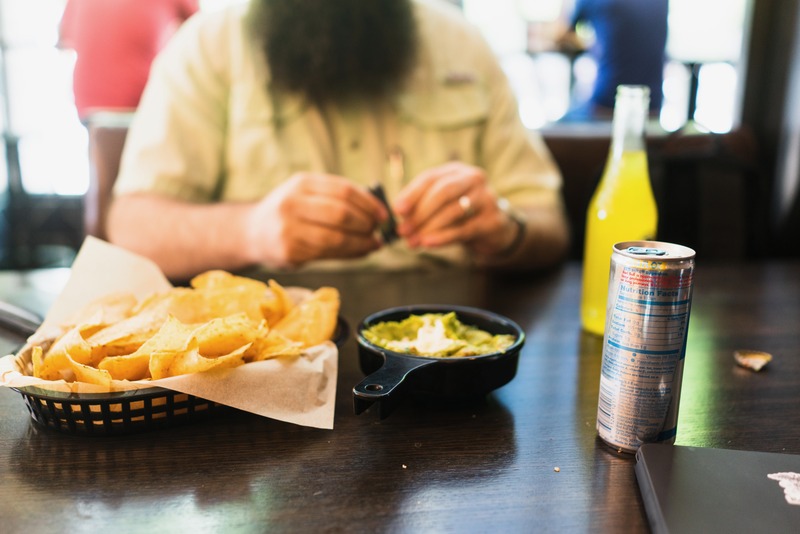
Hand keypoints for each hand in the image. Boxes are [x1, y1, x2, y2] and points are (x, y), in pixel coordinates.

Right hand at [245, 172, 386, 267]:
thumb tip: (378, 211)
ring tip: (373, 244)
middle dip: (366, 224)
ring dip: (361, 243)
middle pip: (341, 213)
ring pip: (336, 237)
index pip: (343, 190)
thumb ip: (337, 198)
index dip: (369, 203)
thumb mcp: (307, 194)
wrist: (253, 233)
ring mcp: (288, 228)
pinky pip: (328, 254)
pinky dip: (350, 254)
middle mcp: (292, 203)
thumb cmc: (291, 212)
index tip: (384, 215)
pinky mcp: (289, 252)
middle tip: (377, 231)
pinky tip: (360, 252)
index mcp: (301, 183)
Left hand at [393, 162, 517, 254]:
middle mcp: (473, 178)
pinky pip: (464, 229)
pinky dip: (444, 237)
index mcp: (456, 171)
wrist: (494, 229)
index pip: (431, 178)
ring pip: (453, 211)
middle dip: (420, 212)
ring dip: (429, 228)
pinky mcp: (492, 220)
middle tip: (404, 230)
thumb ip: (421, 208)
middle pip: (443, 191)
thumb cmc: (460, 215)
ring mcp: (486, 198)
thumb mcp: (441, 205)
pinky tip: (429, 243)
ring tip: (413, 241)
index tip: (398, 210)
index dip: (412, 193)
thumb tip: (400, 222)